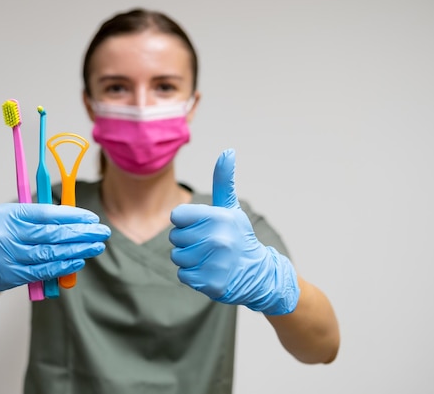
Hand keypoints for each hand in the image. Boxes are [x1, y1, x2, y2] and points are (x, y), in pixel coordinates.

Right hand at [0, 203, 110, 301]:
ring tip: (96, 246)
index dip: (73, 215)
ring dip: (78, 250)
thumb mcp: (9, 217)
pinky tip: (79, 261)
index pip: (46, 213)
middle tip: (102, 231)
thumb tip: (73, 218)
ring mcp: (7, 256)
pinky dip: (63, 266)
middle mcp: (6, 234)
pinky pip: (42, 270)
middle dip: (81, 232)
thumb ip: (37, 217)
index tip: (92, 217)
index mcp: (8, 214)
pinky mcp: (10, 276)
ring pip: (50, 253)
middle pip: (52, 233)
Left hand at [169, 149, 299, 314]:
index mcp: (218, 217)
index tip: (202, 227)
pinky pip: (183, 275)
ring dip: (189, 259)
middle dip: (187, 242)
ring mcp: (215, 262)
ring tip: (208, 258)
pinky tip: (209, 271)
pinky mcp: (212, 283)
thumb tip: (228, 151)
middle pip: (175, 237)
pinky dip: (192, 276)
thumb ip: (223, 181)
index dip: (186, 222)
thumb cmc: (238, 236)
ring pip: (177, 257)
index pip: (177, 216)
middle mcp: (217, 239)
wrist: (258, 273)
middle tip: (208, 245)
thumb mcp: (231, 208)